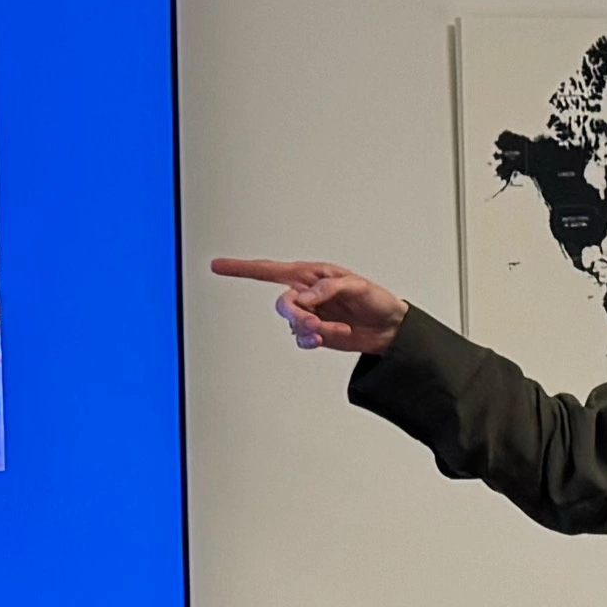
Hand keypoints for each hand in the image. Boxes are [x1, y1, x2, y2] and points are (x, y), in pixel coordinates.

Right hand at [205, 257, 408, 355]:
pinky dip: (314, 340)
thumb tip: (308, 296)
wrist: (389, 328)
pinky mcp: (315, 333)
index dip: (242, 269)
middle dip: (297, 317)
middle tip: (315, 325)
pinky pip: (301, 339)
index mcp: (310, 275)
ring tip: (334, 330)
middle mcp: (306, 293)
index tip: (217, 266)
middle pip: (282, 305)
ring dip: (311, 331)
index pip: (270, 270)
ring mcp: (309, 314)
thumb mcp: (357, 287)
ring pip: (292, 325)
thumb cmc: (376, 299)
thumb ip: (330, 288)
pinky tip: (332, 336)